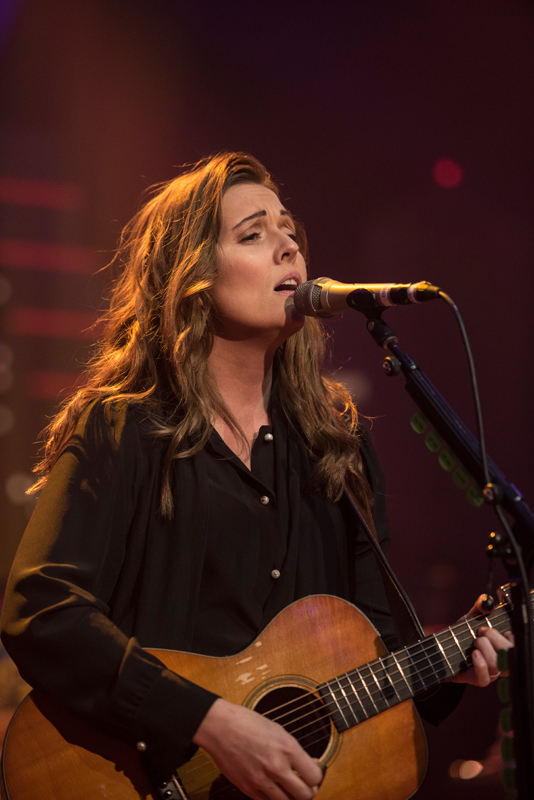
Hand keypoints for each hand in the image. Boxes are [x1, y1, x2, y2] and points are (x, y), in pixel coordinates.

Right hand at [193, 698, 322, 799]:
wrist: (220, 727)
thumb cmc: (248, 723)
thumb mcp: (278, 730)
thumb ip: (296, 751)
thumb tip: (313, 763)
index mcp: (287, 748)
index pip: (314, 776)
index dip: (317, 777)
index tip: (313, 774)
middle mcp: (276, 766)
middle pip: (305, 795)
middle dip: (308, 791)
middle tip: (305, 785)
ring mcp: (261, 780)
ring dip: (292, 797)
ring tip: (290, 788)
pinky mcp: (248, 789)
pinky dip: (274, 798)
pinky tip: (274, 788)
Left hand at [450, 595, 513, 686]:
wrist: (443, 651)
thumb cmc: (462, 636)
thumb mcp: (470, 619)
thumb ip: (479, 609)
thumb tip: (485, 600)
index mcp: (503, 646)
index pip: (519, 645)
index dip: (513, 637)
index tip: (504, 630)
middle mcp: (501, 661)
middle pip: (510, 655)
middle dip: (495, 638)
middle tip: (482, 631)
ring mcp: (491, 672)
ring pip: (497, 665)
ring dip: (485, 648)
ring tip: (475, 642)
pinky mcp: (478, 679)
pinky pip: (486, 678)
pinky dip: (480, 665)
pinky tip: (473, 654)